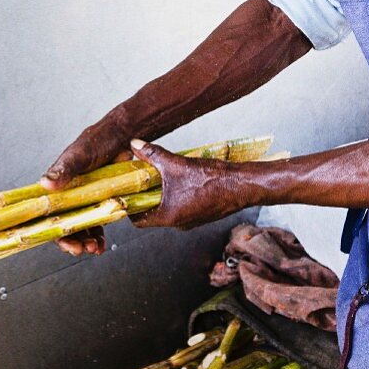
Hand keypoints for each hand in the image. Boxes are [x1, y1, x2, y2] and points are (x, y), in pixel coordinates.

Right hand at [41, 115, 132, 255]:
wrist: (123, 136)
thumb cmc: (97, 141)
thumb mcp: (80, 155)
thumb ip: (63, 169)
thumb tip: (44, 184)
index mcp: (58, 185)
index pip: (47, 214)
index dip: (53, 231)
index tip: (64, 242)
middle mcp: (69, 194)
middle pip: (64, 225)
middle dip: (71, 241)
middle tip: (81, 249)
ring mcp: (85, 199)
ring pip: (81, 227)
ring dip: (85, 241)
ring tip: (94, 249)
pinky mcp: (101, 201)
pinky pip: (96, 222)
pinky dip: (98, 235)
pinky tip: (102, 244)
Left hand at [128, 139, 251, 228]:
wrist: (242, 185)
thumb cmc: (212, 179)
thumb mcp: (176, 163)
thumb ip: (153, 155)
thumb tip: (134, 145)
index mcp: (168, 217)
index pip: (137, 220)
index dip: (129, 206)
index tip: (126, 192)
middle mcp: (178, 223)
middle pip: (151, 213)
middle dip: (145, 197)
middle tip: (141, 180)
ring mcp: (190, 221)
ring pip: (168, 210)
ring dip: (162, 195)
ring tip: (160, 177)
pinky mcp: (200, 214)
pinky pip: (182, 207)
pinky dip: (176, 196)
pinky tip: (179, 180)